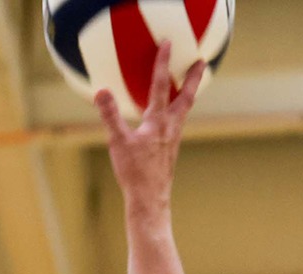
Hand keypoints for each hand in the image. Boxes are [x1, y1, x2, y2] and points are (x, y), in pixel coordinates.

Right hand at [96, 42, 206, 223]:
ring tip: (189, 83)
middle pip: (186, 96)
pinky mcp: (170, 150)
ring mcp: (173, 139)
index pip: (161, 85)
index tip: (168, 44)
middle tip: (201, 61)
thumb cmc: (135, 173)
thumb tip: (101, 92)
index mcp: (158, 122)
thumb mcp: (118, 142)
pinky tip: (169, 117)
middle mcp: (171, 127)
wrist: (150, 199)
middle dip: (193, 77)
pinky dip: (177, 111)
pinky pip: (177, 123)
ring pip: (183, 110)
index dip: (163, 63)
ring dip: (187, 93)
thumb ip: (110, 115)